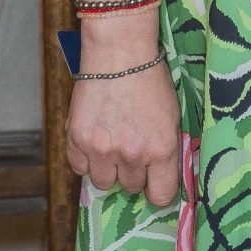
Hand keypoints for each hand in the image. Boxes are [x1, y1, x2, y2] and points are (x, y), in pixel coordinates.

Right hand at [64, 12, 180, 206]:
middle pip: (131, 187)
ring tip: (112, 144)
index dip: (158, 191)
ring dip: (108, 168)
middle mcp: (132, 155)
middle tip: (132, 149)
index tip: (155, 184)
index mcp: (161, 149)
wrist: (119, 54)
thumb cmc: (150, 80)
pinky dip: (86, 159)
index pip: (160, 196)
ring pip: (104, 182)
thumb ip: (168, 149)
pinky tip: (95, 140)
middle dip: (133, 173)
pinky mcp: (77, 140)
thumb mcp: (173, 116)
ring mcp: (102, 150)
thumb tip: (166, 176)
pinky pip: (79, 168)